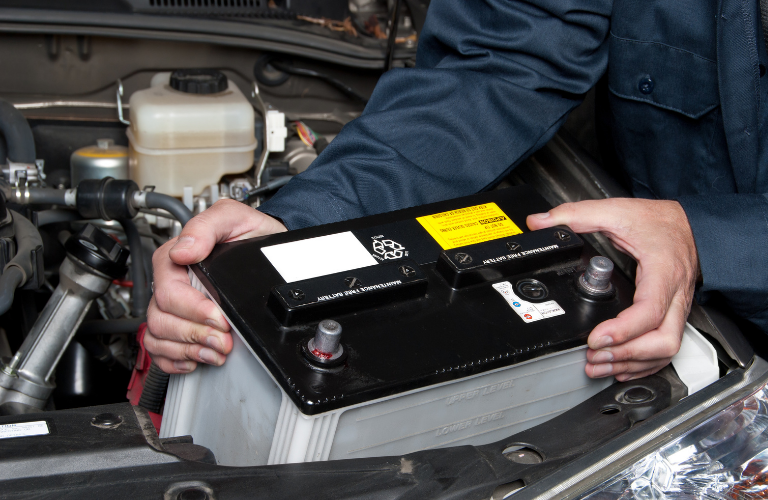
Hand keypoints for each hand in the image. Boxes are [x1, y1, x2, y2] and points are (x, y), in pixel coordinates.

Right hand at [146, 199, 286, 373]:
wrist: (268, 247)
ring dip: (188, 349)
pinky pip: (160, 349)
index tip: (219, 317)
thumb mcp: (234, 217)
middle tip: (223, 339)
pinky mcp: (181, 323)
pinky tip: (197, 357)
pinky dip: (176, 359)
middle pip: (161, 319)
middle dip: (195, 334)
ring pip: (158, 337)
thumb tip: (184, 250)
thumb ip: (207, 226)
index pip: (168, 292)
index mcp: (175, 258)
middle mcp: (172, 283)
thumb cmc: (250, 233)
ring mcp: (174, 306)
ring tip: (216, 350)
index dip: (193, 310)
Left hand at [526, 198, 698, 381]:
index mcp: (662, 272)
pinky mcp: (674, 315)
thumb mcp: (616, 211)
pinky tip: (621, 366)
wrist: (691, 224)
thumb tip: (540, 223)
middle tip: (594, 356)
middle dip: (627, 355)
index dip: (623, 330)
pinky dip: (644, 362)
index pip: (649, 311)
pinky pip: (666, 347)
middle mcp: (675, 295)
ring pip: (666, 349)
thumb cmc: (660, 221)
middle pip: (663, 341)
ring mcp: (677, 308)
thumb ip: (577, 215)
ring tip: (599, 364)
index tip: (595, 338)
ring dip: (632, 363)